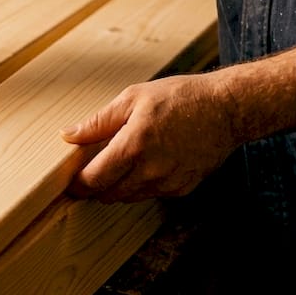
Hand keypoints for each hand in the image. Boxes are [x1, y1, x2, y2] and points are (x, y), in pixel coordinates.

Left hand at [60, 73, 241, 202]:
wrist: (227, 109)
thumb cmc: (179, 97)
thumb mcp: (132, 98)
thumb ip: (97, 122)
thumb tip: (68, 135)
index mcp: (133, 147)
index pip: (94, 180)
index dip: (78, 184)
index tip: (71, 181)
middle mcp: (150, 171)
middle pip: (108, 194)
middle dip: (96, 186)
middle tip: (91, 171)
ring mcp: (168, 183)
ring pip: (129, 197)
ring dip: (118, 186)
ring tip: (120, 163)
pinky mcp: (183, 188)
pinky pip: (152, 194)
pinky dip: (142, 184)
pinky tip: (146, 164)